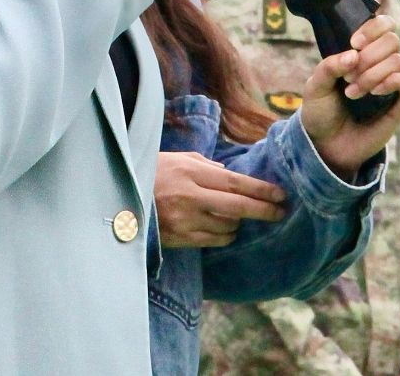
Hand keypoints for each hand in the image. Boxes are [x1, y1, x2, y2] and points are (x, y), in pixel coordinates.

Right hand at [153, 151, 286, 247]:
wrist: (119, 199)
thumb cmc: (149, 173)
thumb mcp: (175, 159)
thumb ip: (205, 164)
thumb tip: (230, 173)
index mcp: (189, 171)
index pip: (235, 182)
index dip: (261, 189)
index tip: (280, 194)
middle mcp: (190, 196)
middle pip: (238, 206)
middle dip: (264, 210)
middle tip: (280, 211)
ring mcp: (185, 220)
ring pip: (228, 226)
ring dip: (239, 222)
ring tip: (239, 216)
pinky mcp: (180, 238)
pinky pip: (215, 240)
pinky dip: (225, 235)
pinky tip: (224, 228)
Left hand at [298, 13, 399, 178]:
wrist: (327, 145)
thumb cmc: (321, 111)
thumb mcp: (315, 86)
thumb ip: (329, 66)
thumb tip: (353, 54)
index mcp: (361, 51)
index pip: (382, 24)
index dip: (372, 28)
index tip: (354, 44)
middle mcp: (380, 62)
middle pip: (392, 39)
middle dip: (369, 57)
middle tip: (348, 77)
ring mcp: (392, 81)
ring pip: (397, 60)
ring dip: (373, 74)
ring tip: (353, 92)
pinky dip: (395, 81)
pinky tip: (376, 92)